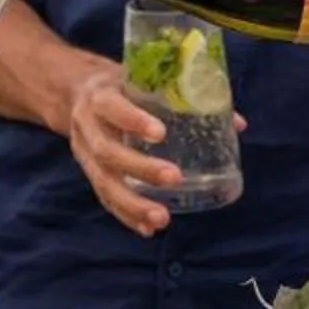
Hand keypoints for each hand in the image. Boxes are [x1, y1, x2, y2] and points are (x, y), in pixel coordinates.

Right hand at [64, 60, 183, 237]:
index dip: (133, 120)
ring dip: (133, 204)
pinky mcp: (90, 173)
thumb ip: (183, 97)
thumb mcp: (141, 79)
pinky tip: (147, 229)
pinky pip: (105, 197)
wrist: (71, 93)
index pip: (113, 108)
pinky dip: (126, 215)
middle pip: (108, 152)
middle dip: (141, 168)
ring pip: (104, 182)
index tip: (161, 133)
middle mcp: (88, 127)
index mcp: (100, 97)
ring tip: (162, 219)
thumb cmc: (119, 85)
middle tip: (174, 178)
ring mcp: (85, 153)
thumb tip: (237, 123)